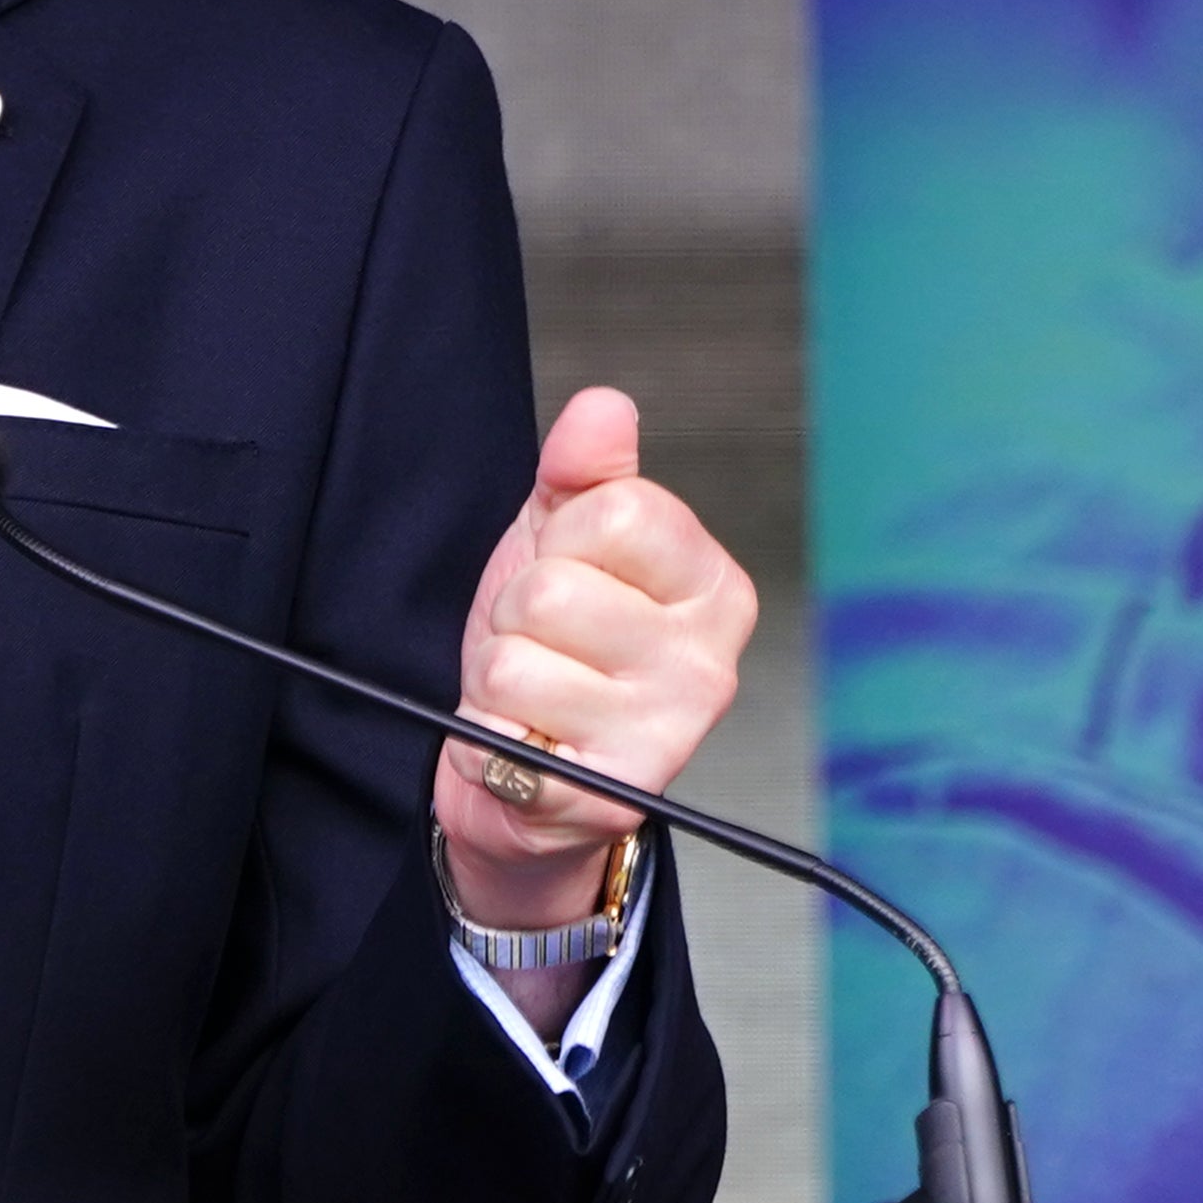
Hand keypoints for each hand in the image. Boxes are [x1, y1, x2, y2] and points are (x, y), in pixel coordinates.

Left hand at [436, 388, 757, 1014]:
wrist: (523, 767)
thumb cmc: (556, 646)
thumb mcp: (562, 539)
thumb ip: (583, 469)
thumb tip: (603, 407)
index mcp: (712, 586)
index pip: (616, 511)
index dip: (561, 536)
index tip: (569, 571)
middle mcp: (709, 664)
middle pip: (555, 588)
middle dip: (518, 612)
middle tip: (544, 644)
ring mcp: (666, 734)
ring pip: (518, 661)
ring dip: (498, 677)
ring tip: (533, 693)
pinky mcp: (612, 795)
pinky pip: (502, 732)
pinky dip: (491, 734)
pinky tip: (525, 738)